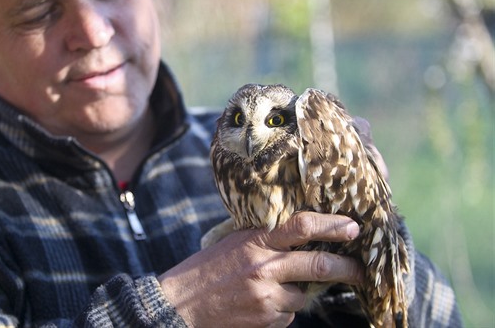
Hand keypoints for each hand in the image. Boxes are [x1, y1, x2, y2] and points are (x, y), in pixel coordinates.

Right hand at [158, 212, 363, 327]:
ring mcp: (266, 295)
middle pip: (318, 264)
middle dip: (346, 268)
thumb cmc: (207, 269)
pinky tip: (257, 305)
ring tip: (266, 289)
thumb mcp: (234, 243)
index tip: (353, 227)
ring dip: (296, 293)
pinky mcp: (267, 319)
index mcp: (255, 240)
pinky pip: (289, 314)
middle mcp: (264, 266)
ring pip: (303, 294)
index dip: (331, 225)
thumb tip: (301, 238)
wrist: (182, 304)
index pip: (301, 226)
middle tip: (361, 270)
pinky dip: (281, 310)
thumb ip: (265, 240)